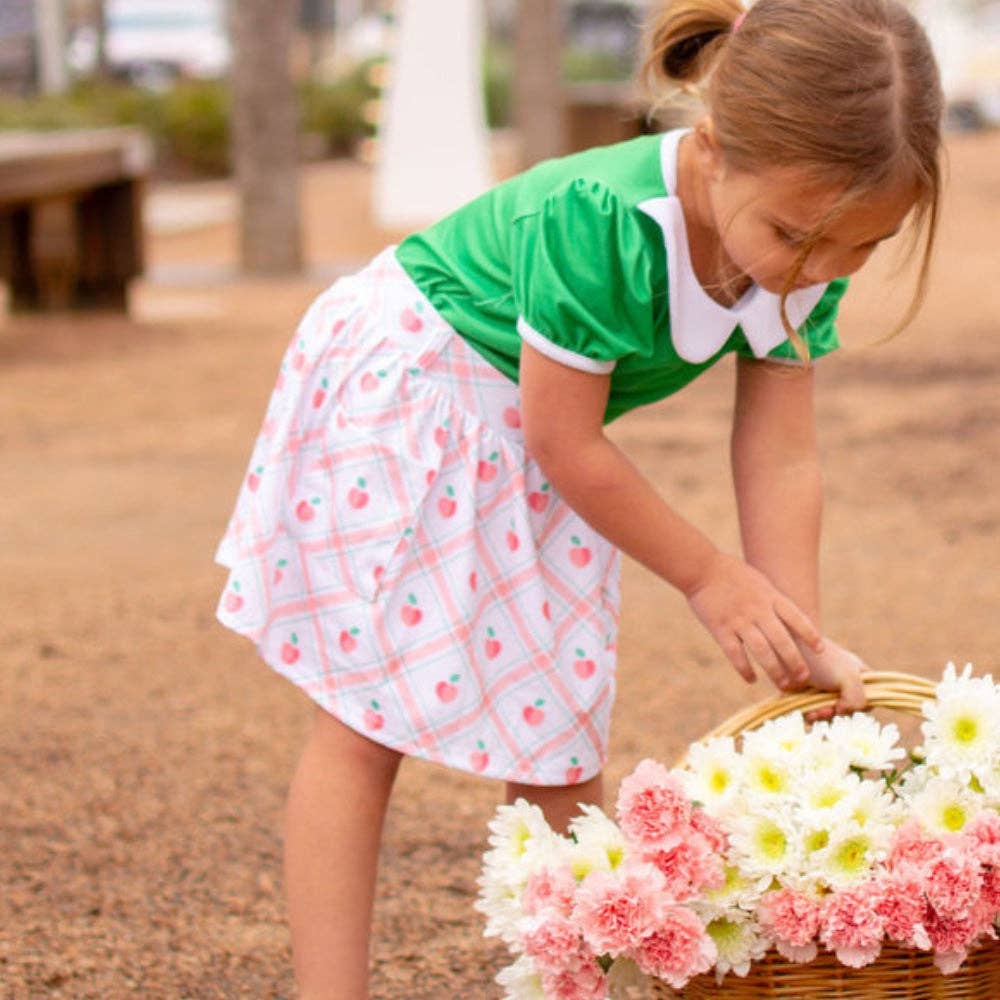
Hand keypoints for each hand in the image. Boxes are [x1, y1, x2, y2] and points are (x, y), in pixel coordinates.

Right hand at [686, 551, 822, 692]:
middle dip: (796, 662)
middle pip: (783, 640)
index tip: (821, 650)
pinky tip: (751, 680)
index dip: (810, 635)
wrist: (701, 568)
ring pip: (763, 651)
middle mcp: (758, 610)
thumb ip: (771, 598)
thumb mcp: (759, 580)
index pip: (796, 618)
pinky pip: (736, 654)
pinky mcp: (721, 628)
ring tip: (783, 685)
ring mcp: (739, 620)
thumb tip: (786, 615)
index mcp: (770, 596)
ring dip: (775, 671)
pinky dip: (745, 669)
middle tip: (804, 678)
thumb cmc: (730, 573)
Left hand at [799, 639, 868, 720]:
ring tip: (815, 712)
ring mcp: (825, 693)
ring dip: (824, 718)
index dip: (860, 708)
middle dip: (839, 715)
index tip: (848, 706)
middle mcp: (844, 686)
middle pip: (850, 712)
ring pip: (831, 716)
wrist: (786, 653)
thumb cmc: (821, 660)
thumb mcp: (848, 676)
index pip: (870, 699)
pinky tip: (808, 713)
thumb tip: (843, 712)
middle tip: (829, 710)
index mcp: (859, 676)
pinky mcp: (807, 699)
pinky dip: (812, 717)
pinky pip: (814, 716)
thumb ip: (858, 698)